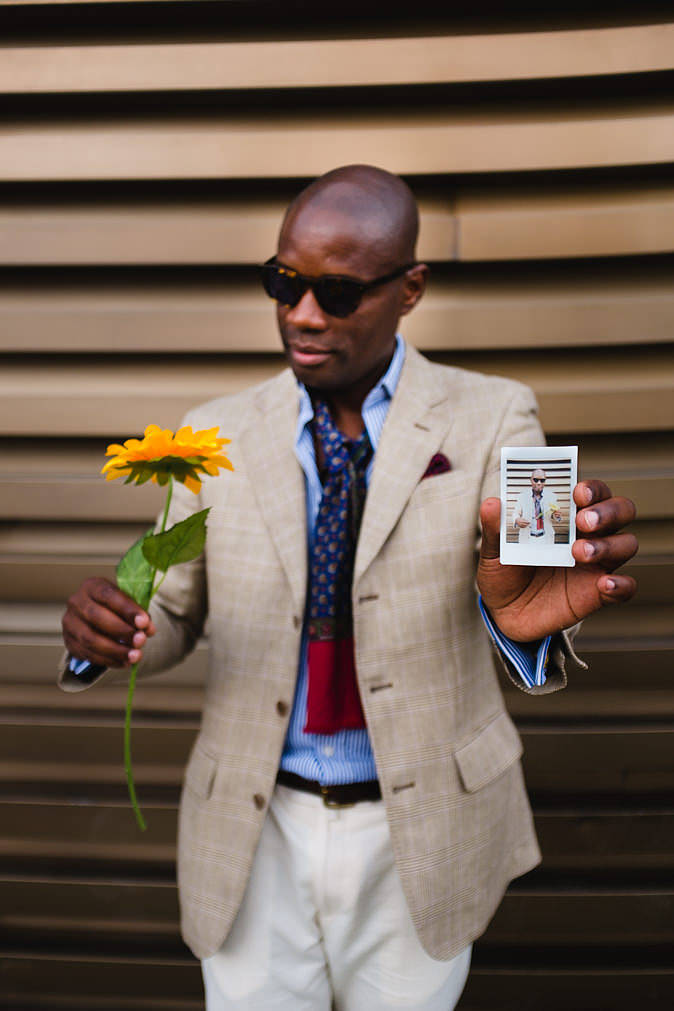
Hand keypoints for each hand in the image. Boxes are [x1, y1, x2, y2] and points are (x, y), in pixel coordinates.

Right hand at [62, 577, 155, 667]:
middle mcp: (76, 602)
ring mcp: (70, 623)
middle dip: (122, 631)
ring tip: (135, 656)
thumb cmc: (115, 607)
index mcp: (92, 586)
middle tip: (141, 640)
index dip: (127, 609)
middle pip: (96, 617)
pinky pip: (88, 654)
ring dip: (116, 650)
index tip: (144, 622)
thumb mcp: (127, 603)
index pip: (108, 595)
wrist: (96, 618)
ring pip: (90, 639)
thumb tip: (148, 630)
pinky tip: (124, 662)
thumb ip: (138, 614)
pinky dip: (108, 660)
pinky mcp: (69, 642)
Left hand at [477, 480, 636, 641]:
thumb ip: (496, 528)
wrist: (504, 613)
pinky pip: (626, 587)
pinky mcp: (599, 593)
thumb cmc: (505, 571)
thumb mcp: (494, 551)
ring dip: (608, 545)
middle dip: (607, 512)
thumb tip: (492, 503)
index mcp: (566, 516)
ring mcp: (597, 564)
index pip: (593, 492)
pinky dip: (621, 584)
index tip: (577, 493)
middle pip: (620, 511)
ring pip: (626, 544)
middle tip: (582, 522)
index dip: (592, 489)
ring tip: (578, 552)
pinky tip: (604, 584)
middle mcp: (589, 535)